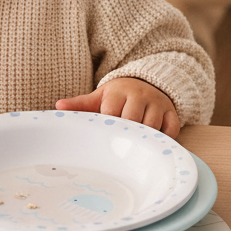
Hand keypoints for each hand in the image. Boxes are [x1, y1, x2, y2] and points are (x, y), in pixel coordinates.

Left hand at [55, 78, 180, 136]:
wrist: (145, 82)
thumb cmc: (117, 96)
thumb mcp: (99, 97)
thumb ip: (80, 103)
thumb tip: (58, 107)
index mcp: (119, 91)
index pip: (112, 112)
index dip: (108, 126)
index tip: (104, 137)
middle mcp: (140, 95)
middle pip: (133, 120)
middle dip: (126, 135)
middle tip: (118, 148)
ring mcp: (158, 103)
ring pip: (152, 127)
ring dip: (144, 139)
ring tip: (133, 148)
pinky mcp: (172, 112)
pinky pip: (171, 130)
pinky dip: (163, 140)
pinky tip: (153, 145)